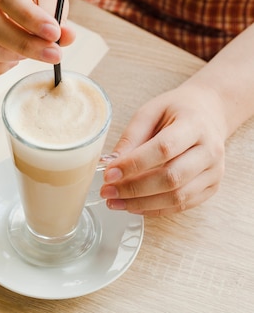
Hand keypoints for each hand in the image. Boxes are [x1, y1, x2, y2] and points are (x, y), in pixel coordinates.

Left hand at [100, 84, 227, 215]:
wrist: (208, 113)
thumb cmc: (176, 111)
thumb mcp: (150, 112)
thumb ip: (131, 138)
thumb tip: (110, 164)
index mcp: (194, 125)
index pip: (164, 149)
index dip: (134, 164)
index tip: (109, 173)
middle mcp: (209, 150)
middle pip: (171, 178)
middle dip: (134, 188)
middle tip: (106, 191)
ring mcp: (214, 171)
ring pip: (177, 197)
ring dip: (141, 203)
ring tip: (114, 201)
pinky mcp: (211, 187)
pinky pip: (182, 205)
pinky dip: (154, 209)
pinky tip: (133, 205)